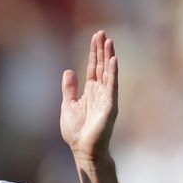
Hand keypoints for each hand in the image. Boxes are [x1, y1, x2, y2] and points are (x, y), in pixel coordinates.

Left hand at [60, 31, 117, 159]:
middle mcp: (100, 92)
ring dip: (108, 56)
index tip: (96, 37)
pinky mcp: (110, 105)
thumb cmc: (76, 131)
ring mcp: (107, 97)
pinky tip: (114, 59)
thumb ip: (69, 89)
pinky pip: (112, 86)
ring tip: (109, 40)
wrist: (82, 149)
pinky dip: (113, 72)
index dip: (93, 52)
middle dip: (101, 49)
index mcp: (90, 91)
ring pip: (108, 72)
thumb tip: (68, 71)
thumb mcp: (68, 105)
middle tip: (102, 32)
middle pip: (101, 65)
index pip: (93, 67)